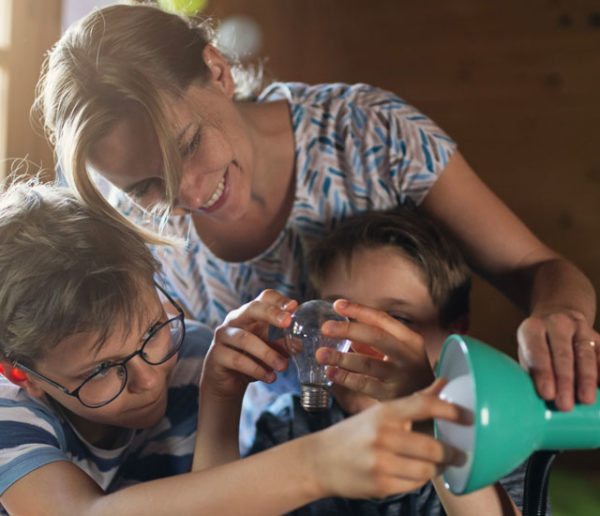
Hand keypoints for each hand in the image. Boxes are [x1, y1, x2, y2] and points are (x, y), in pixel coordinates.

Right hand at [201, 290, 296, 399]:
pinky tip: (269, 377)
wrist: (226, 382)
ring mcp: (223, 336)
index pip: (265, 298)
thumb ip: (283, 346)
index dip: (279, 300)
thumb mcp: (270, 351)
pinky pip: (237, 360)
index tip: (295, 307)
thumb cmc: (250, 359)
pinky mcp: (216, 355)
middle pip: (252, 308)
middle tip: (287, 322)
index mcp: (251, 314)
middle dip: (271, 313)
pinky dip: (256, 369)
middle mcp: (235, 320)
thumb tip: (299, 344)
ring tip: (283, 366)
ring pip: (245, 339)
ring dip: (267, 353)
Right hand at [312, 379, 467, 499]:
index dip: (451, 411)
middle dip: (452, 452)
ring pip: (427, 470)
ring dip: (437, 468)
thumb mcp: (380, 412)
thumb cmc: (354, 433)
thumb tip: (444, 383)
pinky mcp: (381, 485)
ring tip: (439, 464)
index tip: (469, 417)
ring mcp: (381, 462)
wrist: (319, 461)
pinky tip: (415, 472)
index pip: (424, 406)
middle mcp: (383, 435)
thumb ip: (414, 401)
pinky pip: (414, 485)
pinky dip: (420, 479)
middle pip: (433, 447)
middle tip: (460, 452)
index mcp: (384, 412)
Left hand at [316, 299, 434, 412]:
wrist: (430, 404)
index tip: (337, 305)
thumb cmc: (405, 371)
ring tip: (321, 354)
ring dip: (341, 357)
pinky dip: (345, 377)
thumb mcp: (397, 351)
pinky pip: (364, 384)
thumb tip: (341, 329)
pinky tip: (330, 372)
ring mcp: (400, 376)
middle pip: (376, 337)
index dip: (358, 310)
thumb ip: (372, 340)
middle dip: (349, 330)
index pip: (382, 319)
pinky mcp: (392, 395)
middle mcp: (408, 355)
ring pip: (368, 363)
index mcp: (409, 338)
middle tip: (325, 328)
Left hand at [518, 309, 599, 410]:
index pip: (537, 350)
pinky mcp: (598, 337)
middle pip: (562, 354)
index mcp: (532, 328)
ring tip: (585, 400)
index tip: (547, 394)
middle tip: (564, 405)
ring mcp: (579, 328)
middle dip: (564, 381)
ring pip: (585, 355)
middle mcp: (556, 324)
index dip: (542, 372)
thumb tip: (538, 403)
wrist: (557, 321)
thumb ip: (533, 373)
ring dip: (586, 379)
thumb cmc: (538, 348)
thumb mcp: (528, 355)